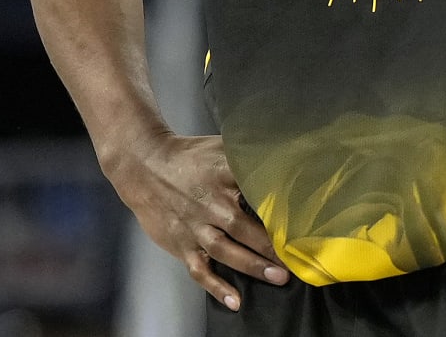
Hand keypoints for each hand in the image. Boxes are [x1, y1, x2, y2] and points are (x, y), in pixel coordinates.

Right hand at [105, 132, 288, 310]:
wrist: (144, 166)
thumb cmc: (189, 156)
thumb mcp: (222, 146)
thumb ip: (250, 154)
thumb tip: (287, 155)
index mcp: (223, 175)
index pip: (256, 191)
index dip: (278, 207)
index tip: (301, 220)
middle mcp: (210, 203)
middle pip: (243, 226)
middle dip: (271, 244)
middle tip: (296, 257)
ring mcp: (195, 226)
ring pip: (225, 250)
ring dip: (252, 265)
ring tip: (278, 277)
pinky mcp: (182, 244)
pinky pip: (199, 269)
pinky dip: (216, 286)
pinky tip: (235, 300)